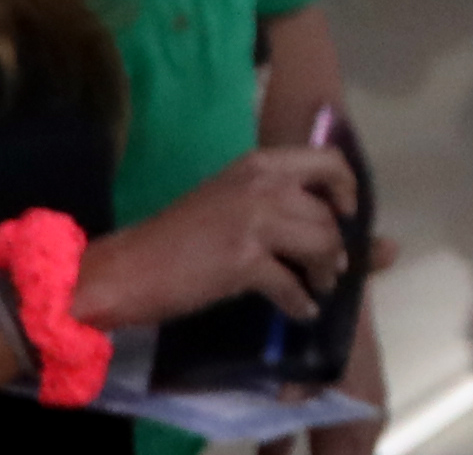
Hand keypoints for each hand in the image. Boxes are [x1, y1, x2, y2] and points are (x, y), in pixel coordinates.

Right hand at [75, 144, 358, 328]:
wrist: (124, 269)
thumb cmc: (175, 237)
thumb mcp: (230, 202)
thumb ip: (279, 205)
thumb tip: (329, 212)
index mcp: (260, 165)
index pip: (329, 162)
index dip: (348, 190)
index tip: (347, 215)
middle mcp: (264, 184)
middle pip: (327, 214)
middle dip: (336, 245)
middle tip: (329, 267)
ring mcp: (255, 220)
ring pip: (320, 244)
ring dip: (324, 272)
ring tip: (318, 287)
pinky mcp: (244, 260)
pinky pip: (291, 284)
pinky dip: (300, 302)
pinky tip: (300, 311)